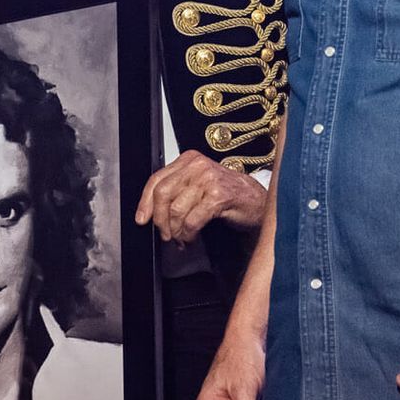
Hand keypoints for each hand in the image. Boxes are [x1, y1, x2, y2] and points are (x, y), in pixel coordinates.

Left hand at [136, 151, 267, 243]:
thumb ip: (177, 191)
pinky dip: (188, 234)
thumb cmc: (227, 195)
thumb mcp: (199, 186)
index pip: (157, 179)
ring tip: (181, 239)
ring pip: (176, 210)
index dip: (145, 202)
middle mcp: (198, 166)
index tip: (142, 219)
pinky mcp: (218, 197)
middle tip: (165, 235)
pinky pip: (192, 221)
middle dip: (160, 220)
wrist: (257, 201)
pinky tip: (191, 238)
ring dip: (176, 231)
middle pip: (163, 194)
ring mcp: (209, 180)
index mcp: (189, 160)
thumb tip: (150, 211)